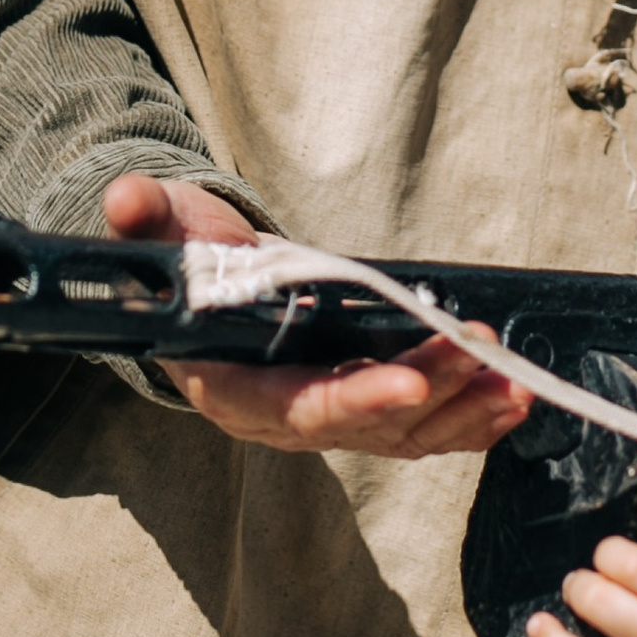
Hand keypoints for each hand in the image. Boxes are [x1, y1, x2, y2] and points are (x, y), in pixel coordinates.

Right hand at [103, 174, 532, 459]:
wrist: (204, 292)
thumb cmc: (187, 264)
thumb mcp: (163, 232)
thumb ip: (145, 221)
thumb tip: (125, 201)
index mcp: (230, 388)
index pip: (294, 408)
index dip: (351, 400)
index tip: (406, 381)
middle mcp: (280, 420)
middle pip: (363, 424)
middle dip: (427, 391)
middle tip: (479, 351)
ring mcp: (326, 421)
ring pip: (400, 436)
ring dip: (460, 414)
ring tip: (511, 385)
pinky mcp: (361, 413)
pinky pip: (419, 431)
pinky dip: (466, 422)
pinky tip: (507, 402)